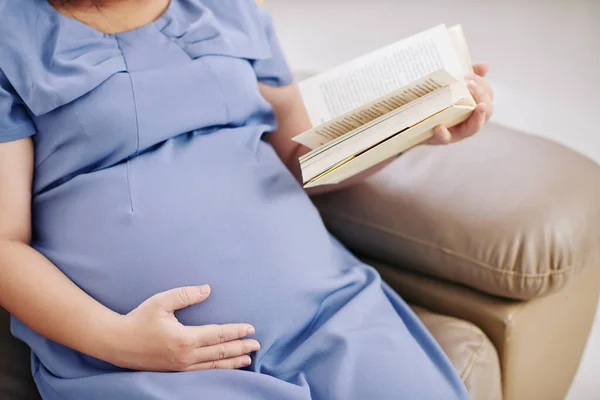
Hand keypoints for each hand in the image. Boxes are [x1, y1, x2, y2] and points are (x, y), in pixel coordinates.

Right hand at [106, 285, 259, 371]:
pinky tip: (224, 367)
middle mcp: (185, 356)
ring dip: (232, 362)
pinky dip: (217, 370)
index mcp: (184, 339)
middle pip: (220, 352)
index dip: (236, 331)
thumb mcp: (161, 301)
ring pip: (213, 366)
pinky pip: (202, 372)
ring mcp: (180, 367)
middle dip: (241, 348)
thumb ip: (186, 295)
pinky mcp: (174, 372)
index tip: (251, 328)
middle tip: (257, 345)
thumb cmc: (138, 319)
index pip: (218, 335)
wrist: (115, 342)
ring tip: (248, 359)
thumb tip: (208, 289)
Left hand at [427, 63, 493, 144]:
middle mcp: (470, 121)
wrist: (415, 124)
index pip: (488, 96)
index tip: (469, 75)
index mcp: (474, 106)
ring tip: (477, 106)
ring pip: (473, 128)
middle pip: (488, 111)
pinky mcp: (440, 139)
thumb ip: (467, 78)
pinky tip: (439, 127)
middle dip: (482, 97)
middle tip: (470, 84)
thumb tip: (484, 66)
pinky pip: (445, 139)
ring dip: (477, 118)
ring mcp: (457, 132)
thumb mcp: (452, 88)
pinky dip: (444, 134)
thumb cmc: (438, 104)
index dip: (482, 86)